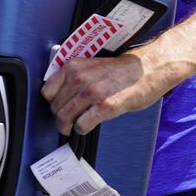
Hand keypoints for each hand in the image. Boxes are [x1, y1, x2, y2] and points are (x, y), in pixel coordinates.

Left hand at [41, 52, 163, 134]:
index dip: (52, 103)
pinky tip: (87, 126)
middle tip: (67, 121)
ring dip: (68, 126)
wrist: (148, 69)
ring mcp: (92, 93)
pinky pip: (82, 125)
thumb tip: (60, 96)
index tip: (57, 107)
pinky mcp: (105, 107)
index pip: (47, 91)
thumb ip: (74, 77)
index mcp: (73, 67)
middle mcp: (79, 78)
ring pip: (65, 118)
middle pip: (55, 107)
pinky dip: (82, 129)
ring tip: (73, 127)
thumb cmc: (122, 70)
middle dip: (60, 117)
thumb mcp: (90, 65)